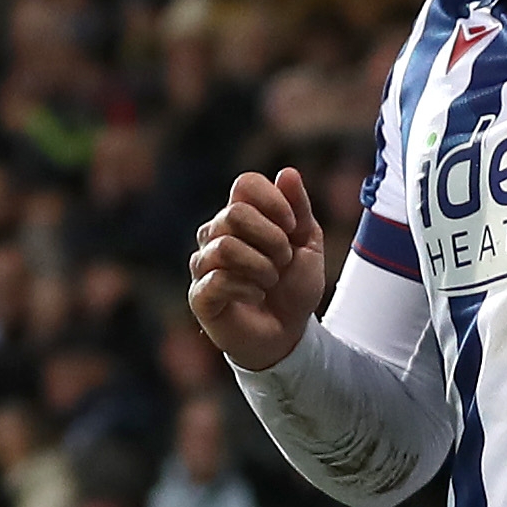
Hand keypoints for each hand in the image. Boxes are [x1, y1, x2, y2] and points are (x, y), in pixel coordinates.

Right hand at [189, 167, 331, 371]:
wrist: (288, 334)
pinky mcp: (199, 295)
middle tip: (284, 260)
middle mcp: (216, 234)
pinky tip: (257, 296)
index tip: (292, 226)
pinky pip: (217, 279)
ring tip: (270, 281)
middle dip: (270, 238)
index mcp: (241, 215)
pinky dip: (248, 289)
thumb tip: (287, 172)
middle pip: (234, 213)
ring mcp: (204, 264)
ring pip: (225, 246)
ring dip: (260, 266)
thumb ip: (299, 208)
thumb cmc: (293, 286)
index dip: (273, 201)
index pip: (245, 184)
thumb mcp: (307, 243)